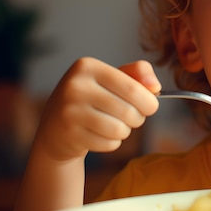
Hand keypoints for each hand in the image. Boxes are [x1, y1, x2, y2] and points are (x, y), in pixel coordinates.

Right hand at [34, 57, 160, 161]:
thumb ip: (138, 74)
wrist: (55, 128)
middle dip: (138, 119)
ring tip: (115, 125)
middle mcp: (75, 86)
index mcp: (88, 66)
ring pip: (119, 130)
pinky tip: (99, 135)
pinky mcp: (69, 135)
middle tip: (132, 118)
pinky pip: (108, 144)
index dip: (149, 102)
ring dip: (124, 132)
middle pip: (129, 111)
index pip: (133, 88)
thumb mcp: (112, 78)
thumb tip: (155, 87)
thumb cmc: (92, 98)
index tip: (150, 107)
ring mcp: (69, 111)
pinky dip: (111, 143)